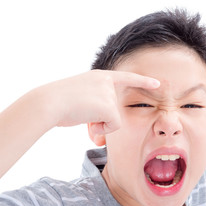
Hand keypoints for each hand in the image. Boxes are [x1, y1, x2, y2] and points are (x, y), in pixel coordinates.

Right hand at [42, 70, 159, 133]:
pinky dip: (102, 129)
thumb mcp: (79, 95)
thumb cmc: (58, 102)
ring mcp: (108, 93)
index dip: (142, 80)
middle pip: (116, 108)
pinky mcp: (109, 106)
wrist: (49, 102)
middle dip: (103, 118)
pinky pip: (114, 125)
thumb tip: (101, 128)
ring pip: (114, 118)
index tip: (157, 82)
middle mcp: (106, 81)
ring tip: (82, 117)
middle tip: (84, 115)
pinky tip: (88, 123)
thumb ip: (95, 103)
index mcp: (99, 76)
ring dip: (100, 124)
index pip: (126, 77)